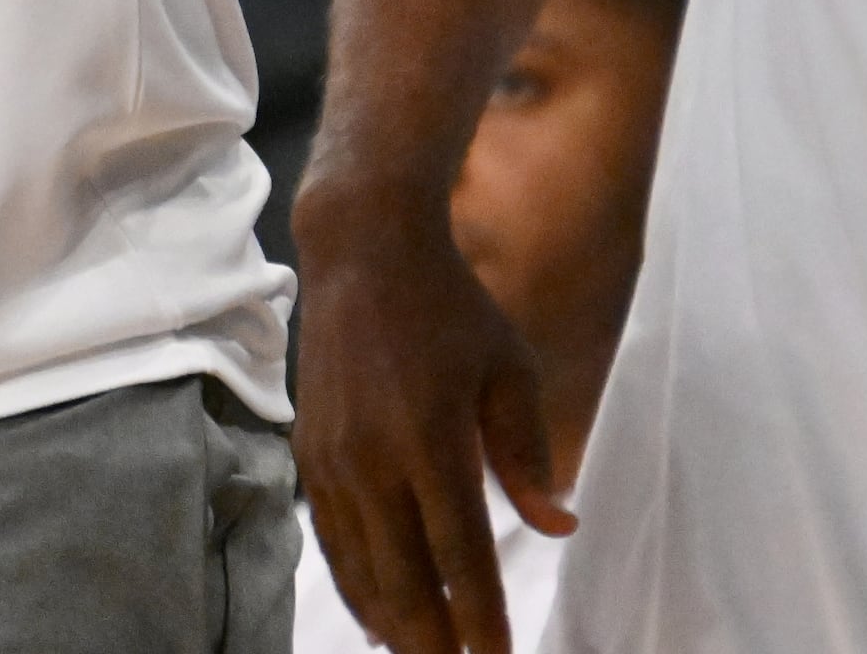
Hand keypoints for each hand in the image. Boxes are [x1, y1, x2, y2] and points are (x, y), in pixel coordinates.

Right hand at [292, 183, 570, 653]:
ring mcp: (333, 459)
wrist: (362, 252)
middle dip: (436, 643)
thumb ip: (529, 455)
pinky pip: (333, 543)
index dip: (483, 620)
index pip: (461, 557)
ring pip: (362, 572)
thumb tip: (558, 528)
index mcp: (432, 438)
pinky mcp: (309, 454)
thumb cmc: (451, 308)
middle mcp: (374, 458)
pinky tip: (382, 618)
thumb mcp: (509, 369)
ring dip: (396, 626)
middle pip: (405, 582)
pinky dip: (358, 588)